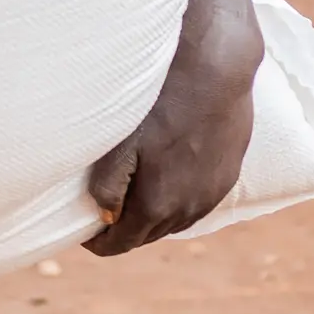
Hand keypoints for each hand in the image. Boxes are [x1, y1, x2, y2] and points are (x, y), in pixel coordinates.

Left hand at [83, 27, 260, 257]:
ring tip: (133, 197)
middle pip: (148, 235)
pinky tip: (168, 180)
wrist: (217, 69)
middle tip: (104, 212)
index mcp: (158, 204)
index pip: (122, 242)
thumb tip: (104, 216)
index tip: (84, 233)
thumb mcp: (121, 141)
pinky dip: (178, 201)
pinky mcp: (229, 175)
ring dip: (153, 217)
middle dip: (125, 229)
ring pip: (176, 221)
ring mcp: (213, 193)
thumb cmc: (162, 100)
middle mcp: (189, 208)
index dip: (100, 243)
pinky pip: (198, 203)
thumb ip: (109, 185)